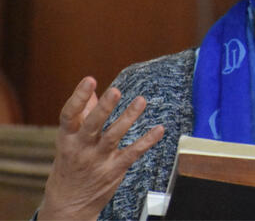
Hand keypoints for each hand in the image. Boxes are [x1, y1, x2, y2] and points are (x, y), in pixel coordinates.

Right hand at [38, 77, 163, 219]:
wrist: (69, 203)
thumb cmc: (71, 164)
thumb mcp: (69, 140)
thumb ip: (82, 116)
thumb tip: (93, 92)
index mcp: (68, 137)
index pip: (69, 114)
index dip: (78, 96)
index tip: (89, 80)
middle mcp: (82, 147)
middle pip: (92, 125)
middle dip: (104, 108)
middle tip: (116, 90)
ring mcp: (98, 159)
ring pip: (114, 136)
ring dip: (128, 118)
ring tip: (141, 100)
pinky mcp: (114, 169)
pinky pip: (133, 153)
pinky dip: (147, 141)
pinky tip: (159, 129)